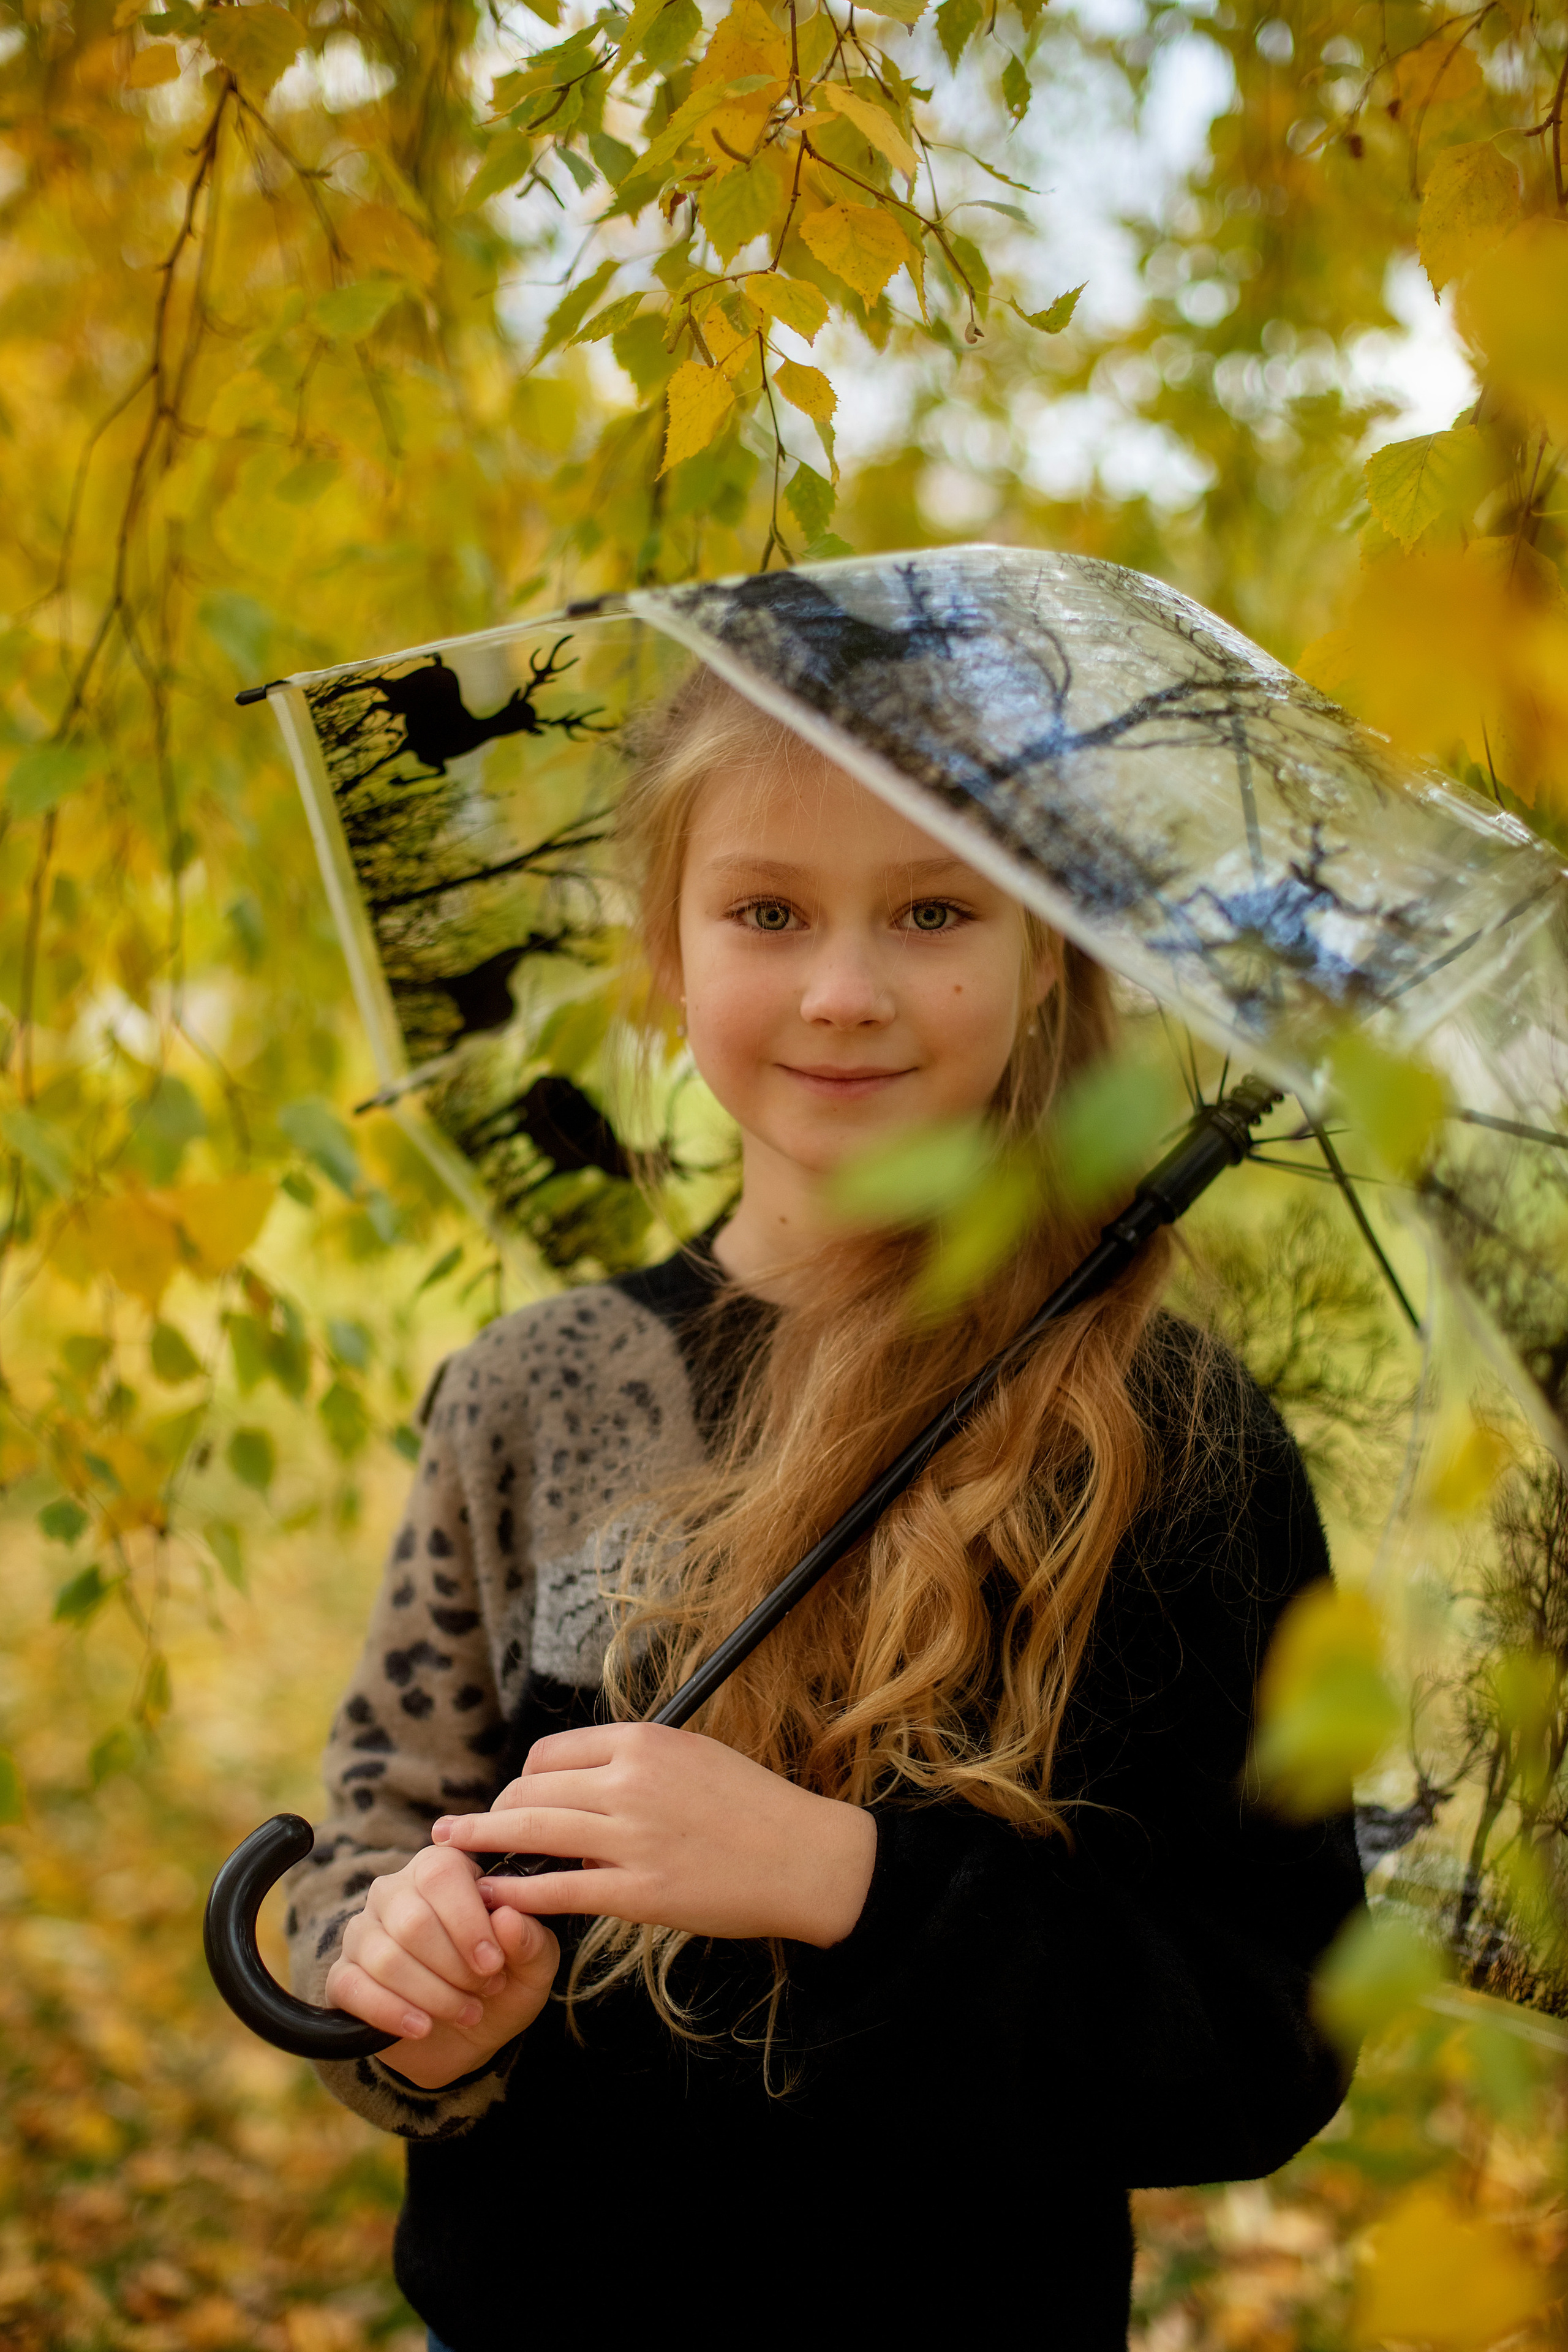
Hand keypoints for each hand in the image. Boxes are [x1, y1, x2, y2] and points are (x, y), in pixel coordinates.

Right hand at [324, 1844, 559, 2088]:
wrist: (468, 2037)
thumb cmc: (502, 1982)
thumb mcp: (533, 1965)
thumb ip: (529, 1939)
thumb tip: (507, 1917)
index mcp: (440, 1869)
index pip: (440, 1874)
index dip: (468, 1922)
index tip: (493, 1963)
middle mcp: (394, 1891)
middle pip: (413, 1920)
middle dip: (455, 1966)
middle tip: (484, 1989)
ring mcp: (363, 1932)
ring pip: (386, 1958)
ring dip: (433, 1994)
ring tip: (465, 2011)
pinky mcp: (343, 1975)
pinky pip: (353, 1987)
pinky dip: (392, 2012)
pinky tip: (422, 2026)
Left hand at [431, 1722, 876, 1949]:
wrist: (803, 1856)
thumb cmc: (751, 1805)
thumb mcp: (692, 1756)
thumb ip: (635, 1766)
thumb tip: (581, 1788)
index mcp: (642, 1742)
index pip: (550, 1753)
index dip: (521, 1779)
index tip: (512, 1798)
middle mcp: (630, 1782)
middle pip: (531, 1792)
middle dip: (493, 1813)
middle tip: (469, 1830)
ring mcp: (632, 1839)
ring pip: (532, 1834)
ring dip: (483, 1844)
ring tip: (451, 1851)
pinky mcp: (638, 1893)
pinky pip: (559, 1891)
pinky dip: (519, 1894)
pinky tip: (494, 1898)